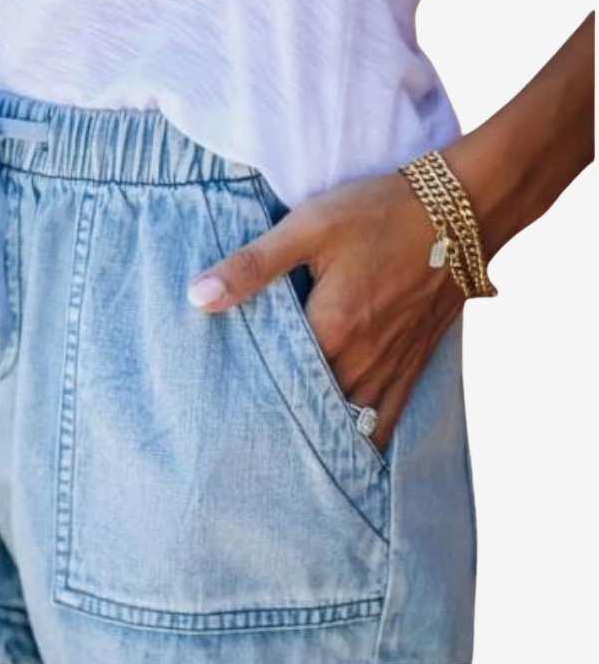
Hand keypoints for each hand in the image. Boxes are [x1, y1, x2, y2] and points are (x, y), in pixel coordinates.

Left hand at [186, 170, 466, 452]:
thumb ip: (252, 266)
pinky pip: (389, 417)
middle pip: (314, 410)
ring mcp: (394, 366)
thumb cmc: (382, 212)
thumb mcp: (308, 226)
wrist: (465, 207)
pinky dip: (366, 436)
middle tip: (243, 443)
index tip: (220, 411)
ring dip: (322, 437)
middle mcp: (365, 359)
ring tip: (285, 456)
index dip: (247, 396)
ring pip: (353, 423)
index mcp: (332, 329)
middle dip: (280, 424)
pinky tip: (348, 451)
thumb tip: (198, 297)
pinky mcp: (416, 362)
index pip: (277, 381)